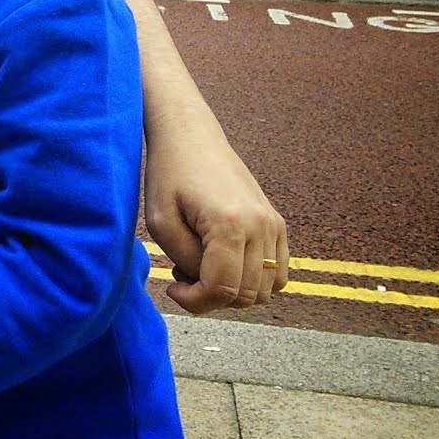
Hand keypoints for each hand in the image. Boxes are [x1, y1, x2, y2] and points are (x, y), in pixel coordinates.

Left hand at [145, 125, 288, 312]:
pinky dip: (252, 279)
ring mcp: (274, 224)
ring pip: (265, 289)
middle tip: (182, 273)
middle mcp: (261, 226)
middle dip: (211, 297)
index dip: (194, 302)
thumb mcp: (162, 223)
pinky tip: (222, 261)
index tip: (172, 288)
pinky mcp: (277, 223)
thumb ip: (187, 262)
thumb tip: (209, 287)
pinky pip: (277, 274)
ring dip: (233, 290)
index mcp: (230, 225)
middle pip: (246, 296)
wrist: (190, 136)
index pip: (222, 291)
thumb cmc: (169, 175)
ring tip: (201, 264)